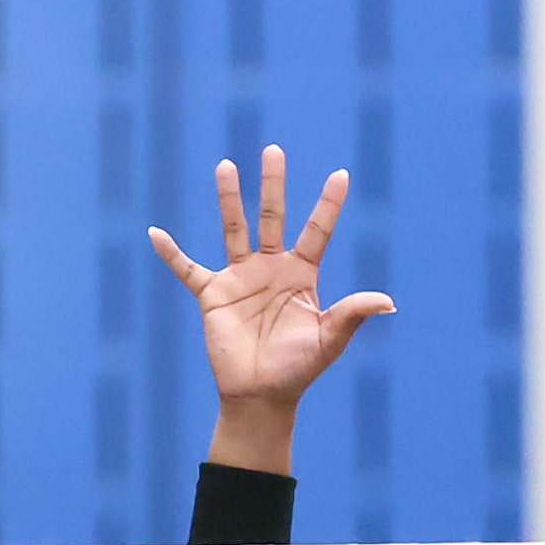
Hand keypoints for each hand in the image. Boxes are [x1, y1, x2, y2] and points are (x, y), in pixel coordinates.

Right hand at [149, 147, 393, 470]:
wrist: (262, 395)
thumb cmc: (298, 369)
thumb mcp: (329, 339)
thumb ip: (353, 314)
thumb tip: (388, 302)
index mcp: (302, 276)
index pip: (318, 232)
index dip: (329, 205)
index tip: (342, 174)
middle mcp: (270, 269)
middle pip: (272, 218)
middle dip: (273, 185)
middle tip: (274, 150)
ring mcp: (240, 278)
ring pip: (233, 229)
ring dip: (228, 198)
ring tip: (226, 165)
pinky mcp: (212, 294)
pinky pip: (187, 269)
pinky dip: (171, 253)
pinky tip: (156, 233)